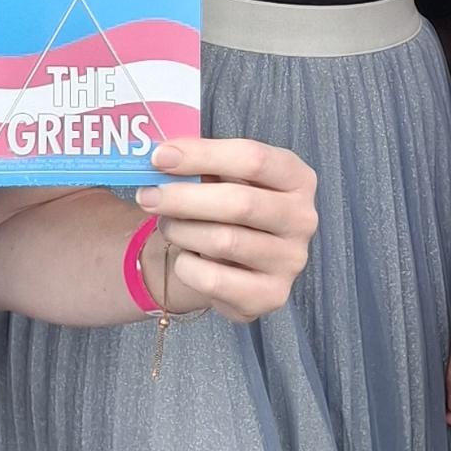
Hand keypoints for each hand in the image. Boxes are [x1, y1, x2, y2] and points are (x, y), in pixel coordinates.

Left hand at [139, 135, 317, 321]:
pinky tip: (186, 259)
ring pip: (224, 242)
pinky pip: (216, 280)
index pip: (252, 158)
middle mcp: (303, 219)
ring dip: (182, 231)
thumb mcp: (225, 178)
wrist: (239, 263)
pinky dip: (188, 267)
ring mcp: (291, 260)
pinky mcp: (271, 295)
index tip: (160, 157)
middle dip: (183, 198)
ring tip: (167, 226)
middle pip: (239, 202)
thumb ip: (200, 165)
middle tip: (147, 196)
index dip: (202, 155)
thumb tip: (160, 158)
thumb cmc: (229, 209)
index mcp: (297, 178)